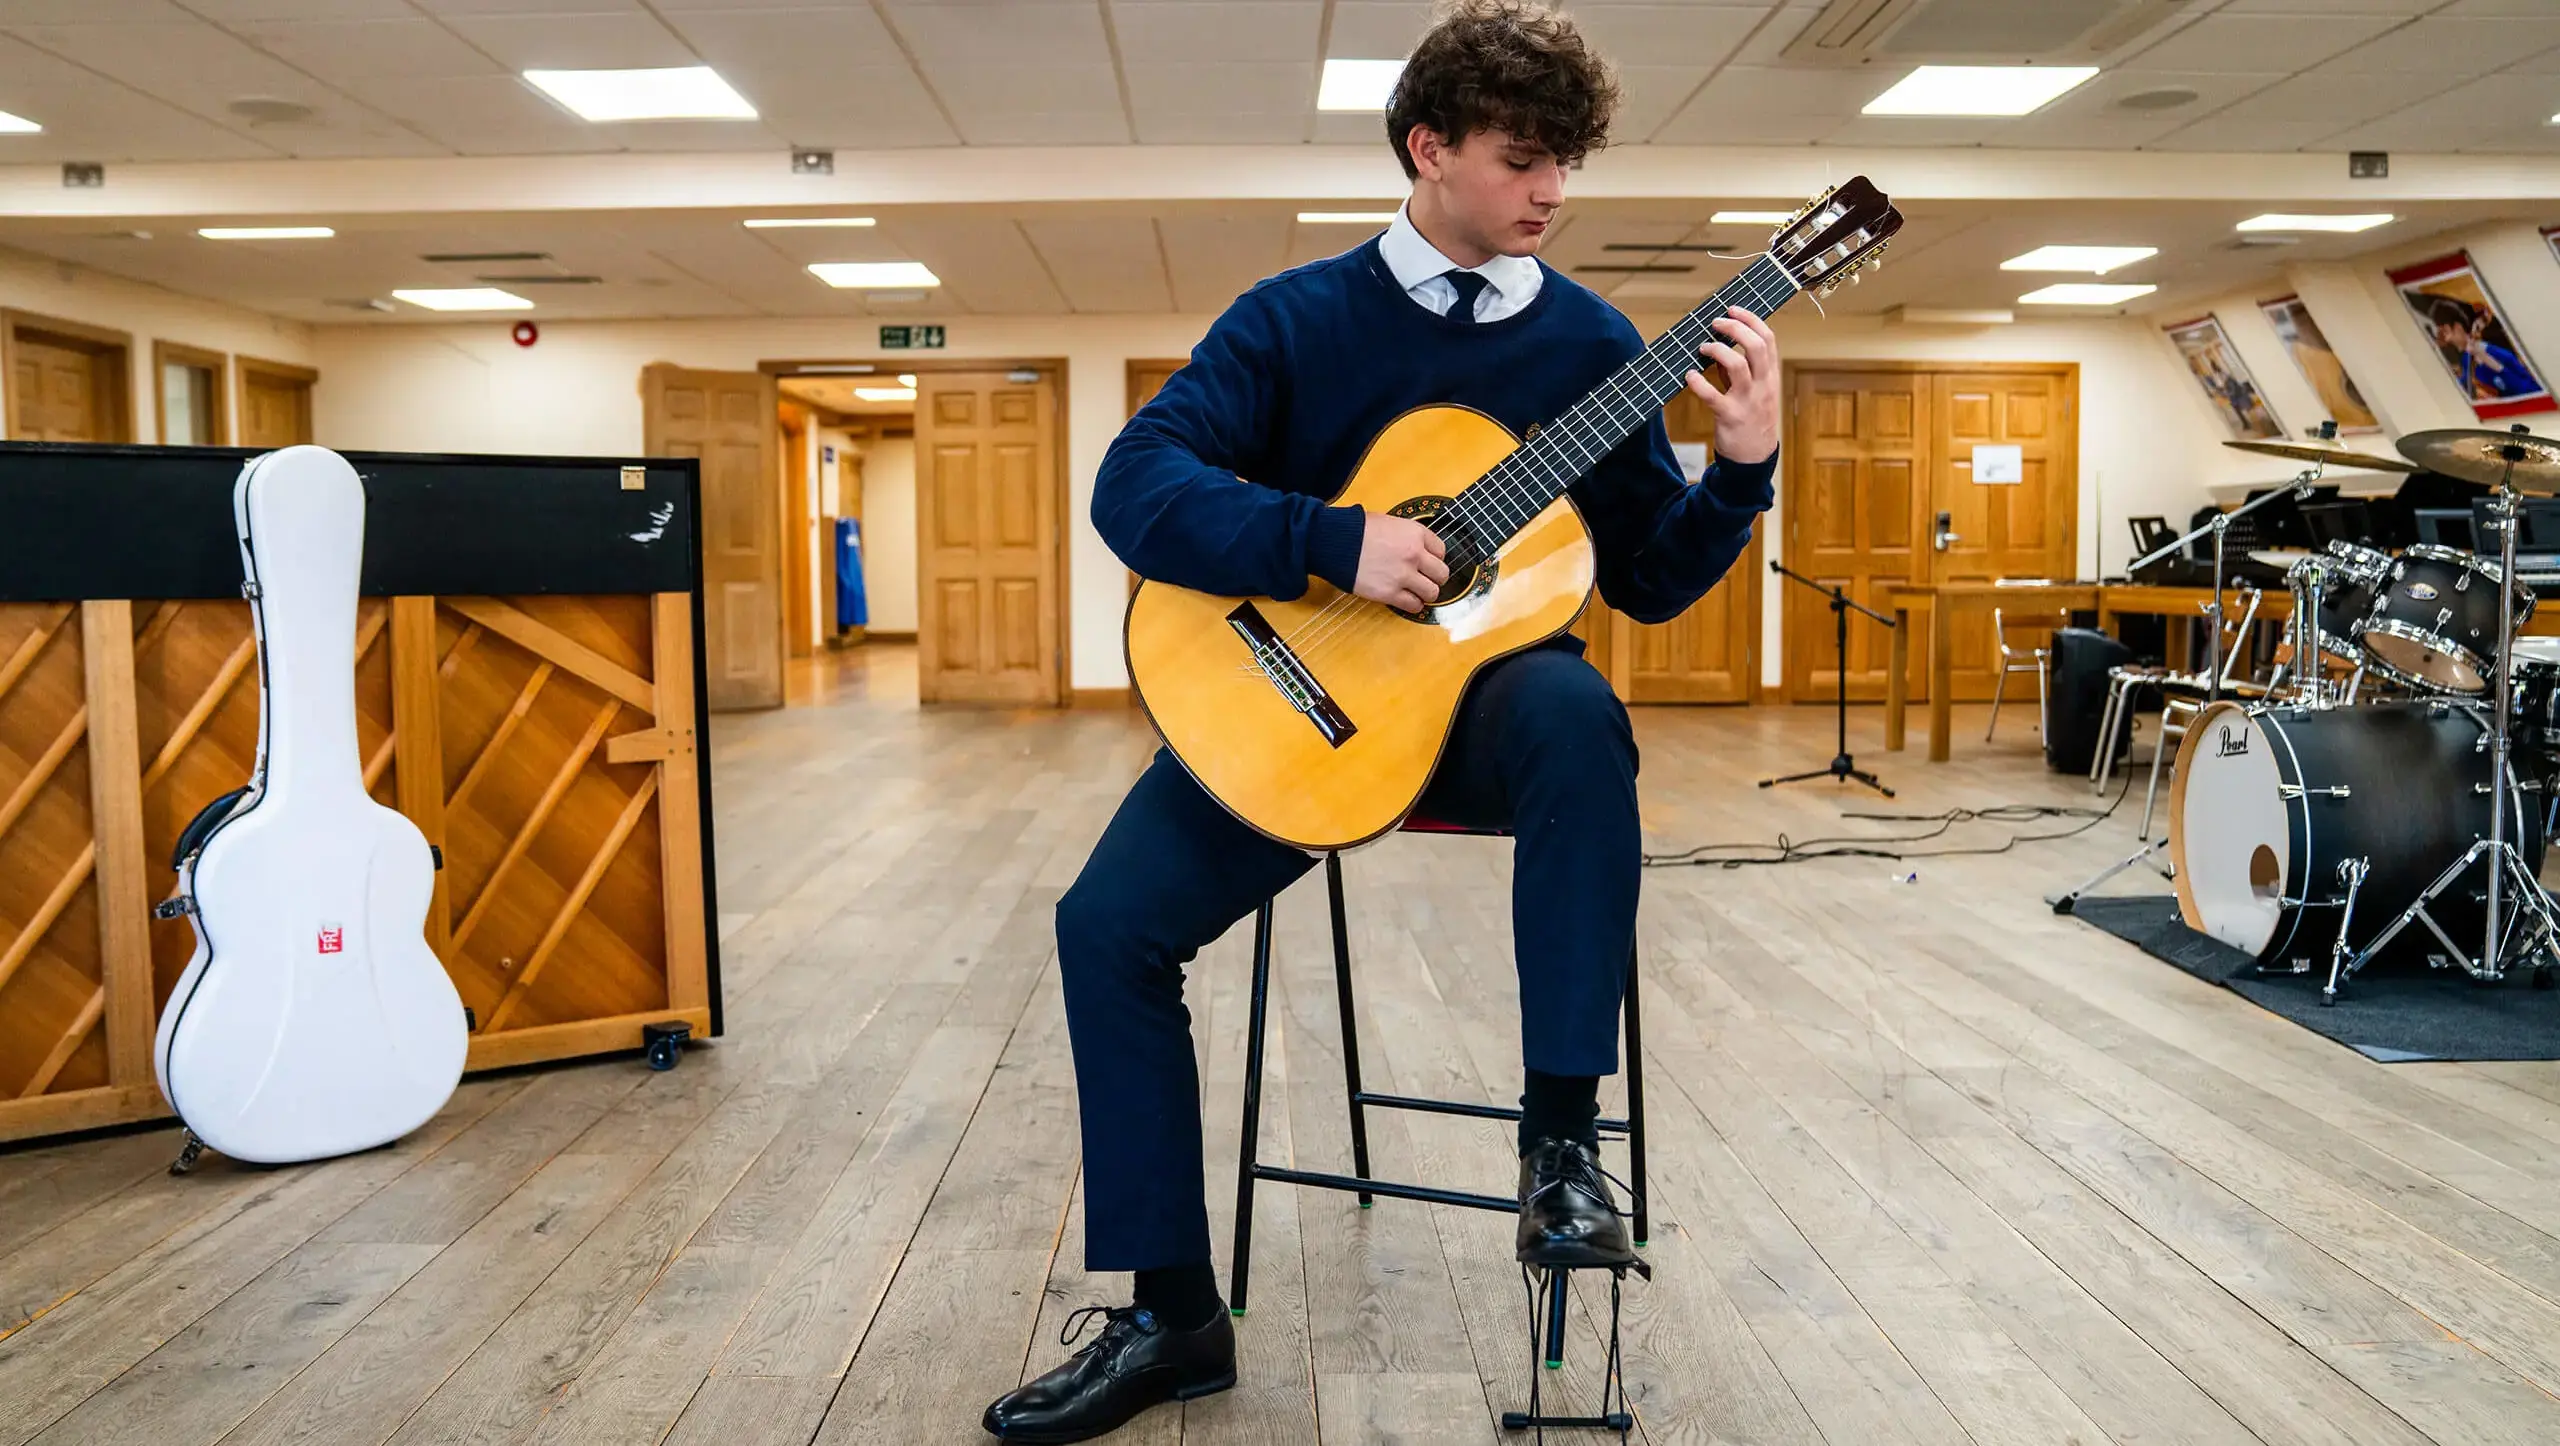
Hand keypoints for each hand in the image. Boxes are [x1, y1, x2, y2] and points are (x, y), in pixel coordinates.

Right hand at [1352, 511, 1446, 613]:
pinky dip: (1414, 605)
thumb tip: (1415, 547)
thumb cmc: (1355, 529)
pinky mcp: (1390, 593)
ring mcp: (1403, 575)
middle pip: (1442, 573)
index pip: (1441, 550)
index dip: (1434, 558)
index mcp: (1415, 533)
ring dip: (1426, 593)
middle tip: (1427, 579)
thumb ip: (1406, 535)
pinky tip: (1408, 600)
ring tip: (1418, 592)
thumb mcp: (1389, 522)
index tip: (1428, 563)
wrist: (1334, 542)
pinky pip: (1414, 605)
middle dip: (1435, 578)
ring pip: (1432, 592)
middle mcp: (1414, 554)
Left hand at [1684, 306, 1780, 464]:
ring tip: (1702, 347)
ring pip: (1737, 365)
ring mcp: (1747, 401)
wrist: (1754, 458)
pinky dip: (1698, 383)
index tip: (1733, 309)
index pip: (1768, 339)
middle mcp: (1762, 386)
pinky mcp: (1730, 417)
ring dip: (1717, 350)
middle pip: (1756, 346)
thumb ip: (1742, 371)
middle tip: (1716, 322)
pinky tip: (1689, 376)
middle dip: (1735, 328)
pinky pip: (1712, 395)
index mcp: (1769, 376)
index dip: (1751, 320)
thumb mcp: (1755, 393)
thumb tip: (1721, 347)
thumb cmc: (1752, 420)